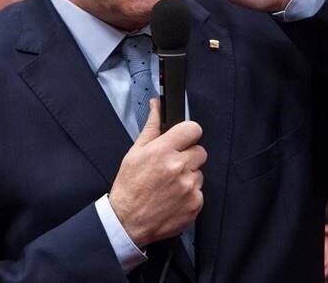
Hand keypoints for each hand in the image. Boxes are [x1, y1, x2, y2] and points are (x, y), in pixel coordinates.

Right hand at [109, 99, 206, 247]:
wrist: (127, 222)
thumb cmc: (129, 187)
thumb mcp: (135, 153)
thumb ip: (151, 127)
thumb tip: (157, 105)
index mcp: (163, 151)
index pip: (193, 129)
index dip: (188, 133)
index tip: (183, 140)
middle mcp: (178, 167)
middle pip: (200, 151)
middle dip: (188, 156)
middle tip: (172, 166)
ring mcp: (188, 187)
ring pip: (199, 172)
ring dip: (188, 176)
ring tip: (169, 184)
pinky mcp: (195, 204)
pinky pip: (199, 192)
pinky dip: (189, 194)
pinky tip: (173, 197)